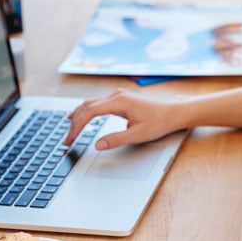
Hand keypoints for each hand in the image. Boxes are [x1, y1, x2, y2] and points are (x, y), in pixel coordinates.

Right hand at [65, 89, 184, 149]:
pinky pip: (98, 103)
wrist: (174, 112)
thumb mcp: (138, 135)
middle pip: (86, 106)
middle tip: (67, 140)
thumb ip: (116, 139)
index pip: (89, 112)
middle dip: (74, 123)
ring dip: (79, 116)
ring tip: (69, 130)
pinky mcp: (121, 99)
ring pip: (91, 103)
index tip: (70, 140)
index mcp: (119, 102)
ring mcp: (118, 95)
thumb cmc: (160, 122)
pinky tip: (81, 116)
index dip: (77, 126)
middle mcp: (116, 95)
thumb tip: (97, 144)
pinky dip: (86, 111)